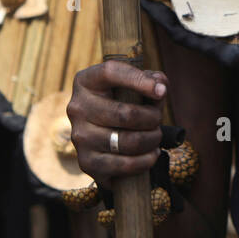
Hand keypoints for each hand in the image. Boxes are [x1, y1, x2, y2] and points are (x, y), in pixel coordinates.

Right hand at [68, 61, 166, 186]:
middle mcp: (77, 108)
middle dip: (152, 118)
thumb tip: (160, 85)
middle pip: (125, 114)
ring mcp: (80, 137)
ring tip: (155, 137)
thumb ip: (151, 80)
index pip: (110, 72)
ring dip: (152, 140)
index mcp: (86, 81)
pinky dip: (145, 161)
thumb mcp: (134, 87)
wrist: (103, 139)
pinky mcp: (86, 162)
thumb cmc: (123, 104)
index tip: (161, 91)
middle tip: (158, 120)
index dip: (138, 80)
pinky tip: (151, 154)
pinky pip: (124, 165)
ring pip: (129, 141)